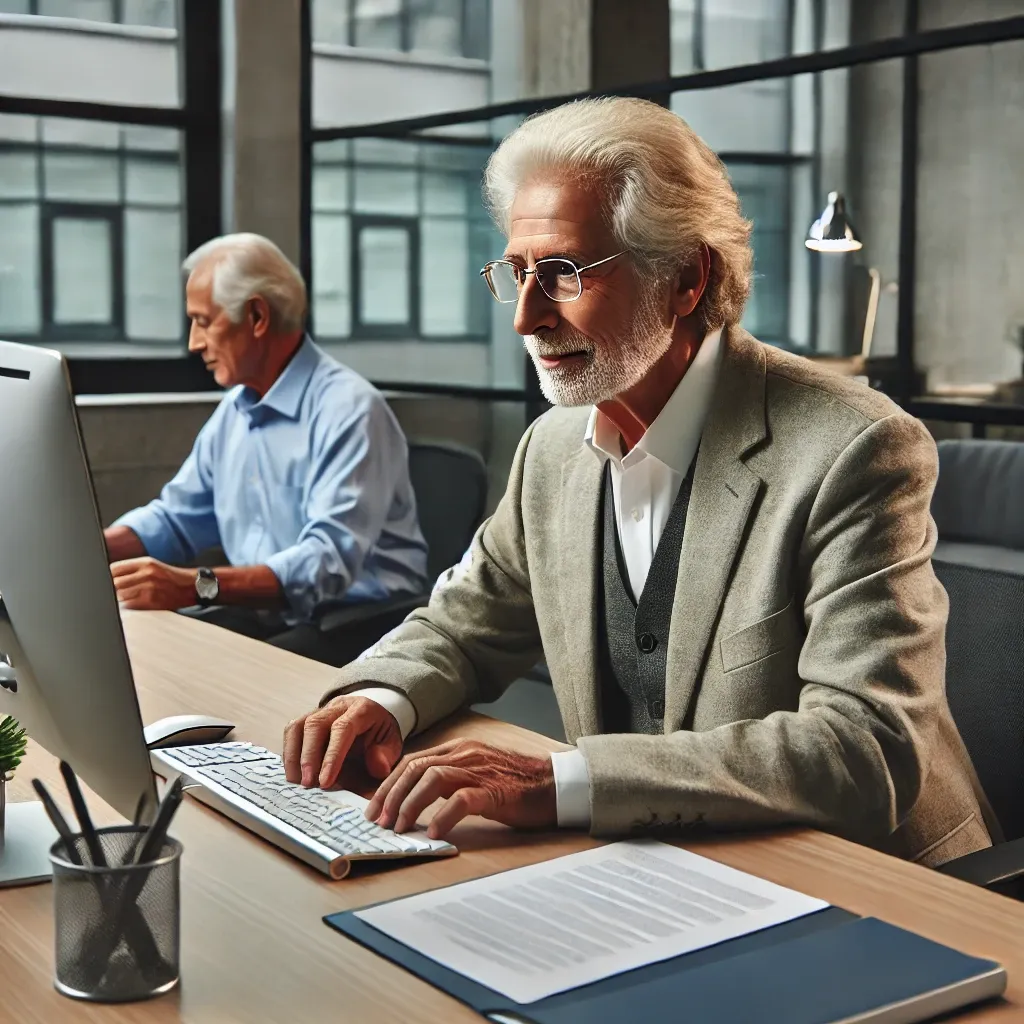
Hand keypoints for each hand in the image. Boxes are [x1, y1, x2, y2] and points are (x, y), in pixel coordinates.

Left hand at [111, 557, 195, 610]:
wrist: (191, 588)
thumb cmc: (170, 579)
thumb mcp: (153, 566)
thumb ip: (132, 569)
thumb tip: (109, 576)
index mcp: (145, 563)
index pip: (114, 568)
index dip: (106, 576)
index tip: (103, 581)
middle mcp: (147, 573)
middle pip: (115, 582)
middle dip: (110, 589)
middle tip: (109, 594)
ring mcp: (149, 587)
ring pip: (120, 595)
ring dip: (117, 600)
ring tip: (119, 601)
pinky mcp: (151, 601)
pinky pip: (129, 606)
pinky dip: (126, 607)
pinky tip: (129, 606)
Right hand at [283, 695, 402, 787]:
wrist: (374, 713)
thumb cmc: (380, 732)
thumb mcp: (392, 742)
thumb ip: (386, 754)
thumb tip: (377, 767)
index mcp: (362, 709)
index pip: (343, 728)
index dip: (332, 755)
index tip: (325, 781)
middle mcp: (338, 706)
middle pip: (315, 724)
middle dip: (309, 756)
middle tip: (308, 783)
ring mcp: (320, 710)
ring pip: (298, 725)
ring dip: (294, 755)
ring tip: (296, 781)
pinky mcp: (308, 718)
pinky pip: (292, 730)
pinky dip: (289, 752)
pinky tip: (293, 772)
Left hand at [366, 739, 556, 839]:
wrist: (554, 784)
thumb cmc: (515, 784)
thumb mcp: (476, 773)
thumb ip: (449, 777)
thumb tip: (416, 798)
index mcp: (458, 748)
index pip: (412, 761)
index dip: (389, 784)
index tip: (375, 808)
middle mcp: (465, 754)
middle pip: (416, 768)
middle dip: (392, 795)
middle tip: (380, 822)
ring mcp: (479, 770)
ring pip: (432, 779)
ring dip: (410, 804)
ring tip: (401, 827)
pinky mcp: (494, 790)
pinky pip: (462, 799)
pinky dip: (443, 816)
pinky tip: (435, 832)